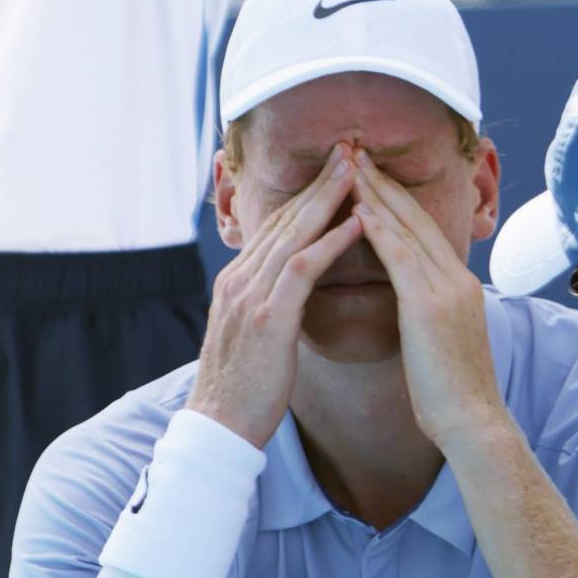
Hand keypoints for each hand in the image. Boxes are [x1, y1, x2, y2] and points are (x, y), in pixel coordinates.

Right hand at [187, 144, 362, 447]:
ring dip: (328, 198)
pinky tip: (356, 222)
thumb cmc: (245, 388)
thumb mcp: (255, 335)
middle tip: (349, 150)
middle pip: (284, 217)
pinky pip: (302, 268)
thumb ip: (270, 304)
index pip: (275, 225)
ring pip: (293, 232)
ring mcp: (251, 296)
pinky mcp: (268, 318)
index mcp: (237, 281)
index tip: (335, 171)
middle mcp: (240, 279)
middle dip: (318, 182)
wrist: (219, 427)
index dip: (306, 196)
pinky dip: (330, 241)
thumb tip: (292, 291)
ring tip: (357, 170)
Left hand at [350, 148, 510, 450]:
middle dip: (384, 182)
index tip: (370, 173)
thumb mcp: (444, 340)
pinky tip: (359, 209)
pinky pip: (402, 259)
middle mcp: (457, 278)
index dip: (396, 198)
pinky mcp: (431, 306)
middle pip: (416, 217)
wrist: (472, 421)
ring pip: (408, 229)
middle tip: (355, 151)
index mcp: (460, 285)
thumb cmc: (453, 393)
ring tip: (349, 166)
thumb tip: (414, 303)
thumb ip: (430, 312)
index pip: (423, 229)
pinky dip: (380, 230)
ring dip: (376, 194)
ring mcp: (447, 289)